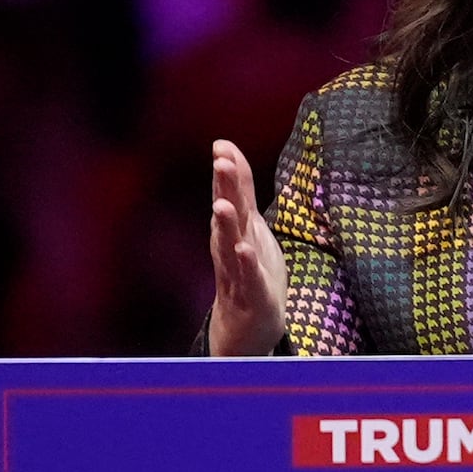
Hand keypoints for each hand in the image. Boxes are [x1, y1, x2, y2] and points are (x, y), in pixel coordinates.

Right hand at [209, 139, 287, 354]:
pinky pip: (247, 278)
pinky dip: (245, 264)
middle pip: (229, 213)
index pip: (231, 194)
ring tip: (221, 206)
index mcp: (235, 228)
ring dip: (226, 225)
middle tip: (220, 162)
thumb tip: (230, 157)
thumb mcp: (250, 226)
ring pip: (230, 244)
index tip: (222, 144)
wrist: (246, 326)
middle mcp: (231, 246)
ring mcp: (239, 271)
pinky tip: (243, 250)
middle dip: (224, 188)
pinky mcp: (251, 294)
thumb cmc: (250, 270)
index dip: (230, 170)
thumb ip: (242, 193)